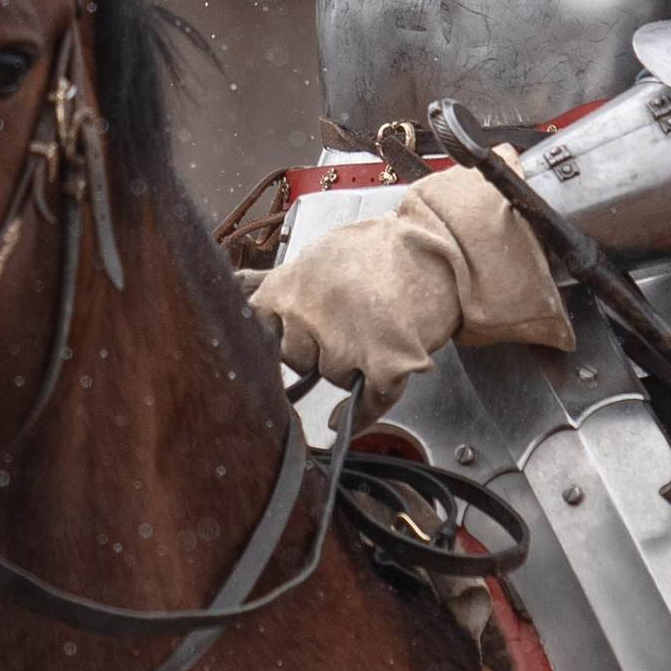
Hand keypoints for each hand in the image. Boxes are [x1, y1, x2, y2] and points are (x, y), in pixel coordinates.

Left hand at [243, 160, 574, 414]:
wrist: (439, 250)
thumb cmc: (379, 252)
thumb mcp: (317, 256)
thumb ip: (275, 281)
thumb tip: (231, 284)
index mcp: (288, 288)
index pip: (256, 328)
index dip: (275, 330)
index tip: (288, 328)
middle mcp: (309, 318)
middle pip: (296, 357)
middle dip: (314, 345)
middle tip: (342, 321)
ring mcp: (345, 345)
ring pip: (332, 377)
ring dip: (348, 365)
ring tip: (371, 330)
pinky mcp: (381, 366)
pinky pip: (364, 405)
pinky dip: (359, 415)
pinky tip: (350, 420)